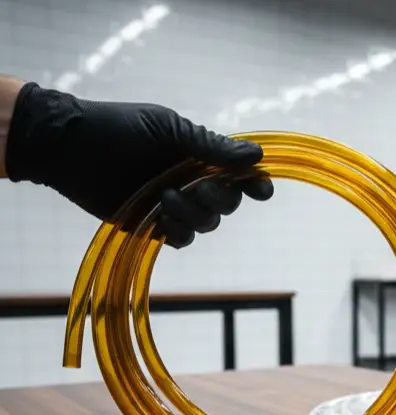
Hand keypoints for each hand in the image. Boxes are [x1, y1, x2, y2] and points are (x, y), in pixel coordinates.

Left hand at [5, 82, 272, 247]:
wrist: (69, 147)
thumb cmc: (118, 128)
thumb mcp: (168, 128)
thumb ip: (210, 145)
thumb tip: (256, 156)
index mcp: (201, 156)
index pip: (241, 174)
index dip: (256, 184)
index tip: (261, 191)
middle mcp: (193, 182)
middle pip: (229, 203)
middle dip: (219, 198)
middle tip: (196, 188)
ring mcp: (174, 205)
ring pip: (207, 223)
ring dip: (192, 214)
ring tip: (164, 198)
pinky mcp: (153, 225)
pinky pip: (181, 239)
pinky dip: (176, 231)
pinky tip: (158, 217)